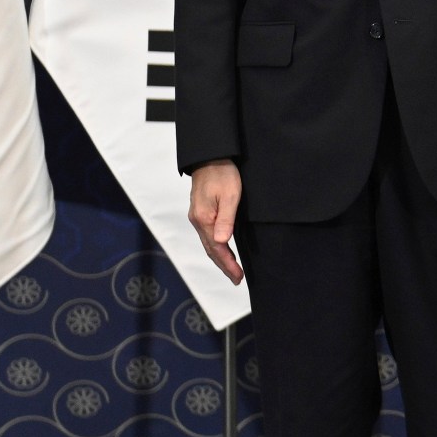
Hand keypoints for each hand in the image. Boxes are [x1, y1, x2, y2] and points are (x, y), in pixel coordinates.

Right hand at [187, 160, 244, 284]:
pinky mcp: (200, 212)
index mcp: (204, 219)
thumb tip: (222, 242)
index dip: (228, 264)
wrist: (210, 157)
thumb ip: (226, 219)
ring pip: (208, 243)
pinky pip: (207, 235)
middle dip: (224, 266)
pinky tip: (223, 249)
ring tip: (232, 270)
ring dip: (220, 258)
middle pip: (210, 250)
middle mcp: (198, 220)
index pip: (217, 248)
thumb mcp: (230, 195)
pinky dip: (216, 247)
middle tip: (237, 279)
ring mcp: (197, 216)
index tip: (238, 277)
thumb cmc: (222, 174)